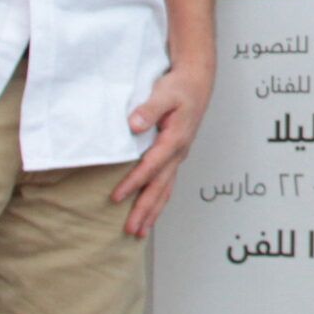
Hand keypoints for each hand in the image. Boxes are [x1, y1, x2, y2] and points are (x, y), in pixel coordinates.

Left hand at [112, 62, 213, 236]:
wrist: (196, 81)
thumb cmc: (180, 87)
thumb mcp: (164, 93)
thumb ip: (148, 110)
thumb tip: (134, 125)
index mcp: (175, 139)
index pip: (151, 166)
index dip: (133, 182)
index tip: (116, 197)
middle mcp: (178, 152)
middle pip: (160, 187)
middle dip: (145, 210)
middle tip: (131, 230)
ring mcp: (178, 156)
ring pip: (165, 190)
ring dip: (153, 211)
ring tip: (140, 231)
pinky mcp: (175, 155)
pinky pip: (167, 183)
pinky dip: (159, 201)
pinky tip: (152, 211)